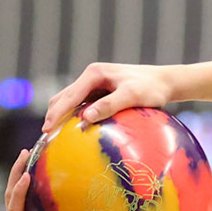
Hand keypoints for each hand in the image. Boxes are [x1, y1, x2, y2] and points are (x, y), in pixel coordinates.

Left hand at [5, 149, 73, 210]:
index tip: (28, 175)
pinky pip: (27, 204)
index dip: (20, 192)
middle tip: (26, 152)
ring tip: (30, 155)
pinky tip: (42, 175)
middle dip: (15, 174)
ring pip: (16, 199)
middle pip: (10, 198)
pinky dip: (30, 187)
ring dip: (20, 176)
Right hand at [42, 62, 178, 133]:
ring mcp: (96, 85)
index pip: (69, 95)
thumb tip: (86, 117)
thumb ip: (109, 105)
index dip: (56, 112)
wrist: (166, 82)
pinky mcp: (102, 93)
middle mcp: (92, 77)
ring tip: (54, 136)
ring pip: (72, 101)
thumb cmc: (151, 88)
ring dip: (62, 116)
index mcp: (94, 73)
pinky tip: (74, 132)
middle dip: (54, 115)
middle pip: (65, 97)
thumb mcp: (132, 96)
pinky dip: (75, 116)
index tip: (47, 129)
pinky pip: (83, 105)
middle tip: (45, 136)